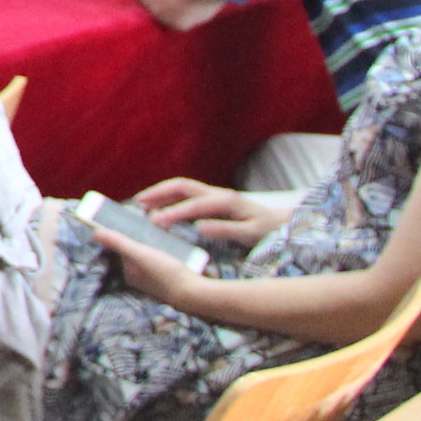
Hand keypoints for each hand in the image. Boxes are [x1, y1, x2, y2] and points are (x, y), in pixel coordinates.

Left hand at [94, 224, 204, 311]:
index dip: (126, 232)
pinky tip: (176, 241)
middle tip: (153, 220)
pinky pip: (166, 259)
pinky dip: (168, 249)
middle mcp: (141, 277)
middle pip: (139, 249)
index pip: (123, 247)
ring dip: (157, 240)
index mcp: (130, 273)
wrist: (195, 294)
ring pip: (153, 252)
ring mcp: (158, 278)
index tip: (133, 218)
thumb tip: (95, 232)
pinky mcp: (173, 277)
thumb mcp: (140, 254)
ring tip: (165, 228)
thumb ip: (119, 243)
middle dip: (144, 235)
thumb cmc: (165, 274)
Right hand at [136, 177, 279, 244]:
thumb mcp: (250, 234)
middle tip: (139, 202)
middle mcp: (217, 193)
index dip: (172, 212)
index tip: (155, 221)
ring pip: (182, 188)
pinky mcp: (214, 200)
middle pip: (182, 186)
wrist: (281, 224)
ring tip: (143, 202)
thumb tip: (199, 227)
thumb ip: (226, 230)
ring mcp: (215, 194)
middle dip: (159, 192)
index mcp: (225, 201)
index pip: (193, 204)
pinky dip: (170, 198)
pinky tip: (160, 206)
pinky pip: (187, 194)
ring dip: (162, 193)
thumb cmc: (267, 231)